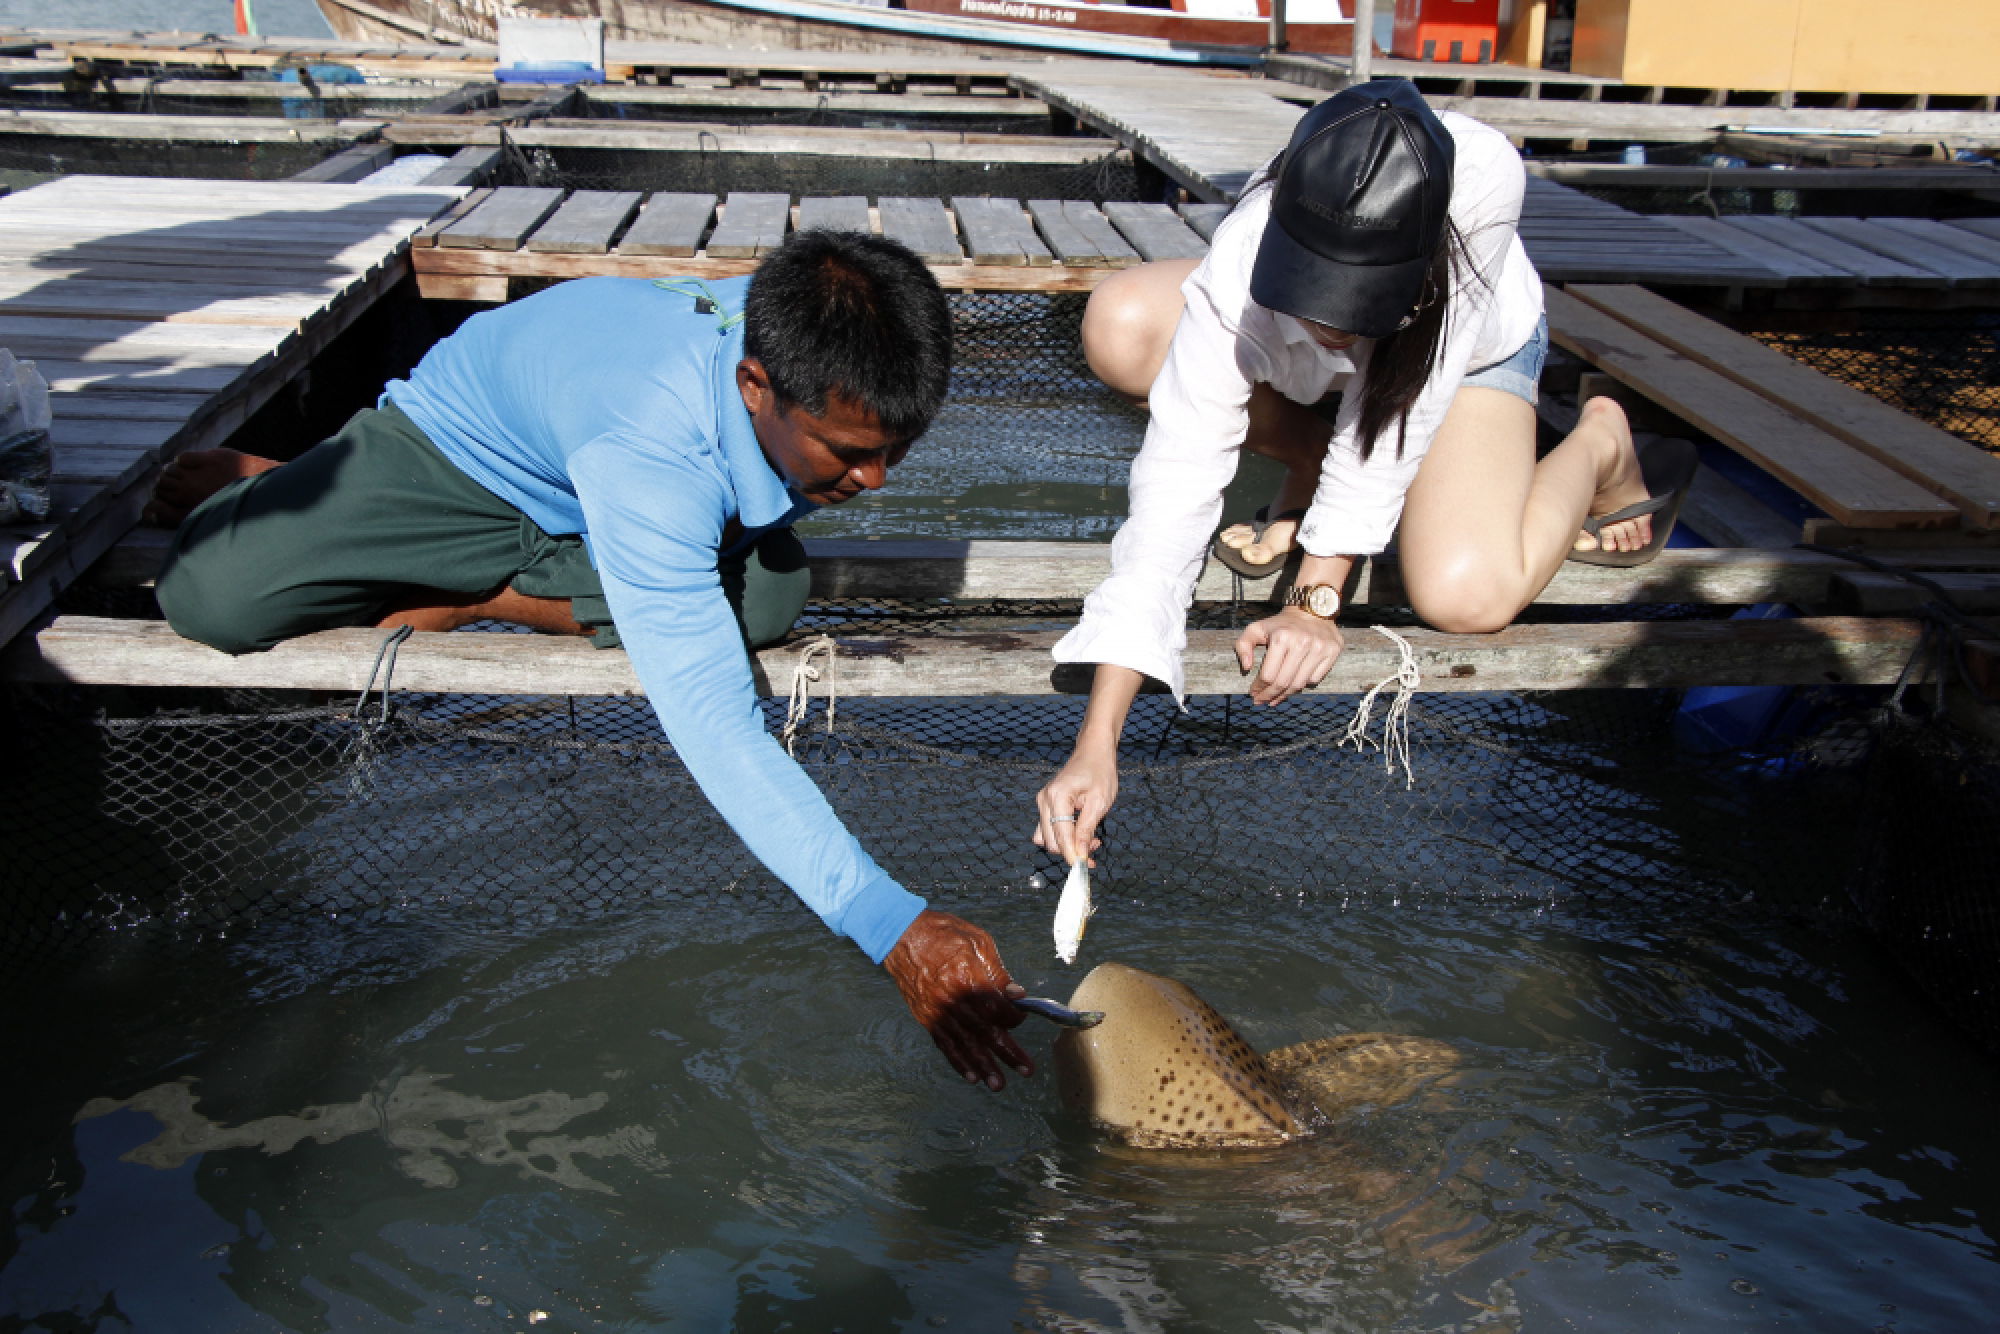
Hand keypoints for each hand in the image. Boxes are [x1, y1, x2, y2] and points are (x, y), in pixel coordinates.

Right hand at [883, 910, 1033, 1090]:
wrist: (901, 934)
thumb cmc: (943, 933)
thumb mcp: (977, 942)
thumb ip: (997, 972)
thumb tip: (1017, 995)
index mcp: (968, 979)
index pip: (998, 1010)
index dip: (1014, 1018)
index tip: (1021, 1017)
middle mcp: (953, 1000)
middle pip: (986, 1033)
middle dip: (1008, 1053)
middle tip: (1026, 1070)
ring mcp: (938, 1011)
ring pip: (965, 1045)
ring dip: (984, 1066)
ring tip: (999, 1084)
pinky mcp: (926, 1017)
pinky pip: (944, 1044)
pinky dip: (958, 1061)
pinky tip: (971, 1076)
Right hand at [1033, 744, 1117, 867]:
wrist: (1094, 751)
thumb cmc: (1100, 771)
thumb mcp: (1100, 802)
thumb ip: (1086, 830)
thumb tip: (1079, 854)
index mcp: (1057, 797)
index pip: (1061, 836)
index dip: (1072, 855)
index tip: (1086, 866)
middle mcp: (1045, 800)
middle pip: (1051, 841)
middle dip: (1072, 850)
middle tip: (1095, 846)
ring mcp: (1043, 802)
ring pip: (1048, 837)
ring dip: (1067, 844)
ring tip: (1090, 838)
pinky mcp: (1046, 804)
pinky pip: (1049, 828)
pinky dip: (1063, 836)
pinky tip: (1080, 831)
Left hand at [1235, 607, 1344, 704]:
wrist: (1311, 610)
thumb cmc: (1280, 623)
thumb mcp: (1256, 628)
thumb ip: (1243, 645)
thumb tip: (1247, 667)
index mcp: (1281, 638)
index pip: (1268, 674)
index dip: (1259, 688)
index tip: (1254, 693)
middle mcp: (1302, 643)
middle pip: (1284, 682)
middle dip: (1270, 695)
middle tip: (1262, 701)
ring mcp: (1320, 648)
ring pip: (1300, 684)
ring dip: (1285, 695)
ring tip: (1275, 699)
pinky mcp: (1332, 651)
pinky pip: (1315, 679)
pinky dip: (1303, 685)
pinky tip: (1293, 685)